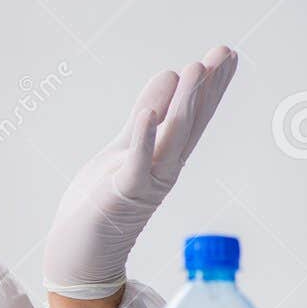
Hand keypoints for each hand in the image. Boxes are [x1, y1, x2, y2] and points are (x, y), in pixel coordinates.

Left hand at [44, 44, 237, 303]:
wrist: (79, 254)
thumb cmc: (100, 204)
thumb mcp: (122, 149)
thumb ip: (144, 117)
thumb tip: (169, 76)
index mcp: (163, 157)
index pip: (192, 116)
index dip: (210, 86)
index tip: (226, 54)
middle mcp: (162, 169)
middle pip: (190, 123)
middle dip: (207, 88)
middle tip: (224, 52)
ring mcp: (145, 181)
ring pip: (170, 137)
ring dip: (183, 103)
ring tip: (195, 68)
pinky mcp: (122, 193)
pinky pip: (136, 162)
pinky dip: (143, 137)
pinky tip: (150, 112)